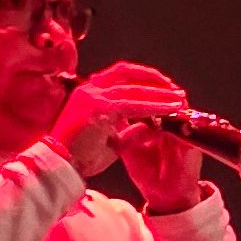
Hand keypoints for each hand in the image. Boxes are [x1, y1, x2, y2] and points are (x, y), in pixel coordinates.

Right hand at [47, 62, 200, 208]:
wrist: (61, 167)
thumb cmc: (83, 155)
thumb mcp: (110, 137)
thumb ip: (125, 126)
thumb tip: (147, 124)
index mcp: (91, 92)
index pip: (121, 75)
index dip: (146, 79)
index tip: (167, 88)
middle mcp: (89, 89)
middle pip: (127, 73)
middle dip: (155, 80)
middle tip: (177, 91)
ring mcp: (90, 96)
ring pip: (131, 88)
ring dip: (159, 93)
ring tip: (179, 99)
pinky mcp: (95, 107)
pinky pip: (130, 103)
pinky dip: (152, 105)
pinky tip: (169, 109)